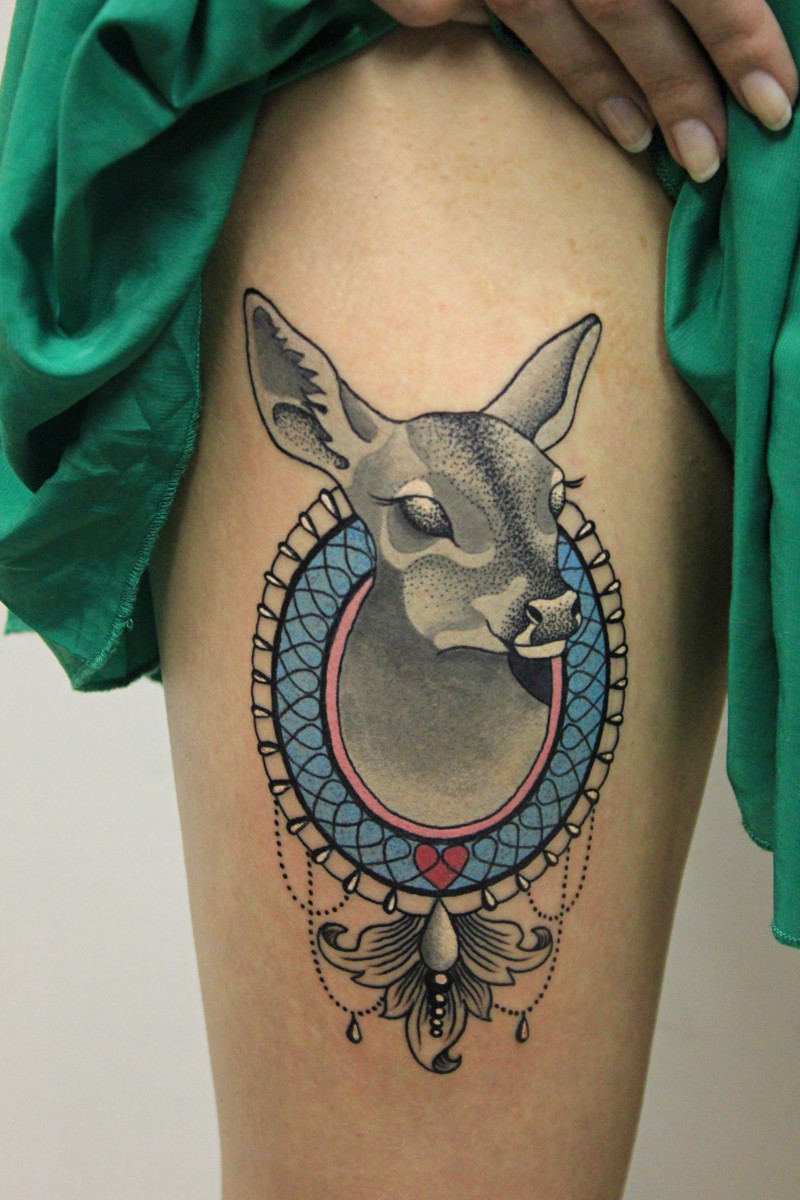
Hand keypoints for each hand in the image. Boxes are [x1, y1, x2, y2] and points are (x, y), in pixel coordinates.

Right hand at [376, 0, 798, 181]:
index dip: (740, 37)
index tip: (778, 103)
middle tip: (711, 157)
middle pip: (629, 9)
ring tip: (645, 141)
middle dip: (679, 89)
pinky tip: (482, 34)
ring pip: (548, 24)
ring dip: (602, 89)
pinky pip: (436, 5)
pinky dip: (457, 22)